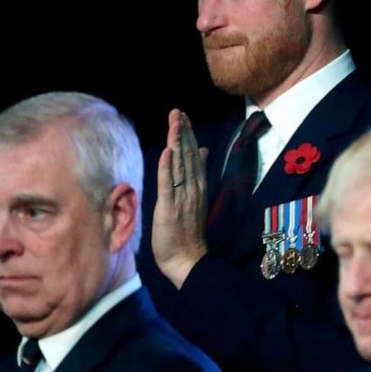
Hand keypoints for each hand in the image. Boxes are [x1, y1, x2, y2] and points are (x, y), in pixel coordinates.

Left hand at [152, 109, 209, 288]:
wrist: (187, 259)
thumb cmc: (188, 232)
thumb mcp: (195, 198)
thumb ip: (198, 174)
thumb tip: (203, 151)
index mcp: (198, 186)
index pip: (194, 155)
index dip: (188, 135)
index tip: (182, 117)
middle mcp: (192, 188)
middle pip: (188, 155)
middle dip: (183, 132)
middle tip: (177, 112)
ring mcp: (182, 197)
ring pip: (180, 164)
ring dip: (177, 142)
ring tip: (174, 122)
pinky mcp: (170, 208)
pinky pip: (168, 184)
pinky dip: (168, 167)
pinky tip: (167, 151)